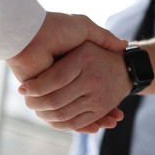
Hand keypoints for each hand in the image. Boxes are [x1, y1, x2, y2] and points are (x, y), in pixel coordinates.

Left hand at [6, 12, 127, 129]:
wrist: (31, 32)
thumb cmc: (58, 28)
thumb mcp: (85, 29)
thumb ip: (103, 37)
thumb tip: (124, 45)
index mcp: (74, 65)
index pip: (94, 85)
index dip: (108, 94)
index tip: (121, 100)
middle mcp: (66, 80)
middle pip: (87, 102)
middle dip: (104, 111)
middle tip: (118, 119)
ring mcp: (56, 89)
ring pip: (78, 111)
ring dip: (95, 119)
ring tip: (112, 122)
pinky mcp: (45, 97)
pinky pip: (64, 116)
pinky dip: (79, 124)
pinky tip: (96, 125)